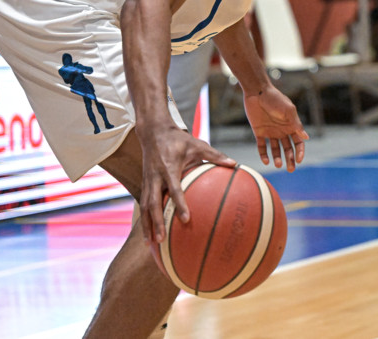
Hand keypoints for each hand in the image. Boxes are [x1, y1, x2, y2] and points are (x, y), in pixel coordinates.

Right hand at [138, 123, 235, 243]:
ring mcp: (147, 182)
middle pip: (153, 203)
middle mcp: (155, 177)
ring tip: (150, 244)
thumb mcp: (198, 144)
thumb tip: (235, 164)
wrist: (153, 132)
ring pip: (144, 207)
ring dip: (147, 226)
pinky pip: (142, 205)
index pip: (174, 189)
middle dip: (156, 222)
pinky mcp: (143, 184)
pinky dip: (144, 220)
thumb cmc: (179, 139)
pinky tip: (149, 234)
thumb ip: (215, 155)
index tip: (186, 219)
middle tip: (162, 239)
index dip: (180, 204)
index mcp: (169, 168)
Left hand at [244, 84, 309, 171]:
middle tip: (291, 169)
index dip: (300, 152)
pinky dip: (264, 154)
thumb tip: (306, 137)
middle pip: (288, 149)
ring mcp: (270, 132)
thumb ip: (296, 124)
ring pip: (276, 149)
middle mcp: (282, 131)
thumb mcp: (288, 111)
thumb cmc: (275, 99)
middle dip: (290, 159)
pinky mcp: (259, 132)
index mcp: (291, 126)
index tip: (299, 160)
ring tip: (278, 165)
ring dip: (278, 158)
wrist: (258, 92)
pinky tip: (266, 161)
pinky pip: (262, 146)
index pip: (298, 142)